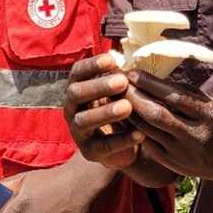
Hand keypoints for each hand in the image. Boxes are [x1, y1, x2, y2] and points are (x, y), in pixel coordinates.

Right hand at [63, 53, 145, 168]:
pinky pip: (104, 146)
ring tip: (128, 107)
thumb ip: (119, 78)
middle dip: (98, 86)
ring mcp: (78, 131)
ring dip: (106, 112)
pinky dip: (122, 140)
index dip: (91, 65)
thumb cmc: (117, 108)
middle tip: (122, 81)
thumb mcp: (116, 92)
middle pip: (76, 94)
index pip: (77, 73)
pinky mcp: (89, 152)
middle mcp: (72, 109)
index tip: (111, 60)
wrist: (119, 146)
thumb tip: (129, 61)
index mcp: (77, 89)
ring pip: (85, 121)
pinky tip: (140, 134)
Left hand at [125, 70, 212, 181]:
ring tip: (114, 97)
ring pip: (147, 130)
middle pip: (157, 115)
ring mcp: (182, 153)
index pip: (174, 97)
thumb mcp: (205, 102)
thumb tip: (147, 75)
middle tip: (117, 83)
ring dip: (128, 112)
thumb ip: (179, 91)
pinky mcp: (171, 164)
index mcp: (207, 115)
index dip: (150, 84)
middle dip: (133, 97)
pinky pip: (146, 143)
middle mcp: (195, 136)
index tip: (132, 72)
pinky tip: (122, 116)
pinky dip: (133, 127)